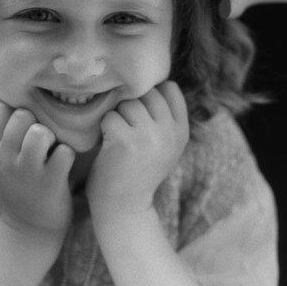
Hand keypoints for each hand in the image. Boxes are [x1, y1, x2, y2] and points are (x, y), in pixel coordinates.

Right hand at [0, 102, 75, 235]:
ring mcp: (27, 171)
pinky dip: (68, 155)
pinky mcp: (50, 182)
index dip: (18, 111)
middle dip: (38, 122)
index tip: (26, 124)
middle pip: (23, 116)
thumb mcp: (2, 159)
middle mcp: (5, 159)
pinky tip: (64, 164)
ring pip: (41, 131)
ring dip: (52, 136)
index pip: (1, 109)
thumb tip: (21, 91)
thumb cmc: (21, 183)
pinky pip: (64, 151)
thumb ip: (7, 131)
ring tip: (52, 149)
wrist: (31, 228)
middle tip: (43, 139)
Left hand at [86, 81, 188, 221]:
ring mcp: (149, 136)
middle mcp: (170, 132)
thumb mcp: (165, 145)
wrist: (123, 207)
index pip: (169, 88)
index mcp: (182, 131)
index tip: (141, 116)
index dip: (150, 95)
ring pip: (126, 103)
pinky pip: (109, 116)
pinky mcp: (126, 140)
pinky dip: (103, 129)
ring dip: (116, 118)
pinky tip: (108, 146)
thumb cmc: (137, 171)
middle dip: (131, 106)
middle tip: (126, 131)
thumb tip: (156, 78)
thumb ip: (165, 116)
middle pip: (146, 92)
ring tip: (118, 140)